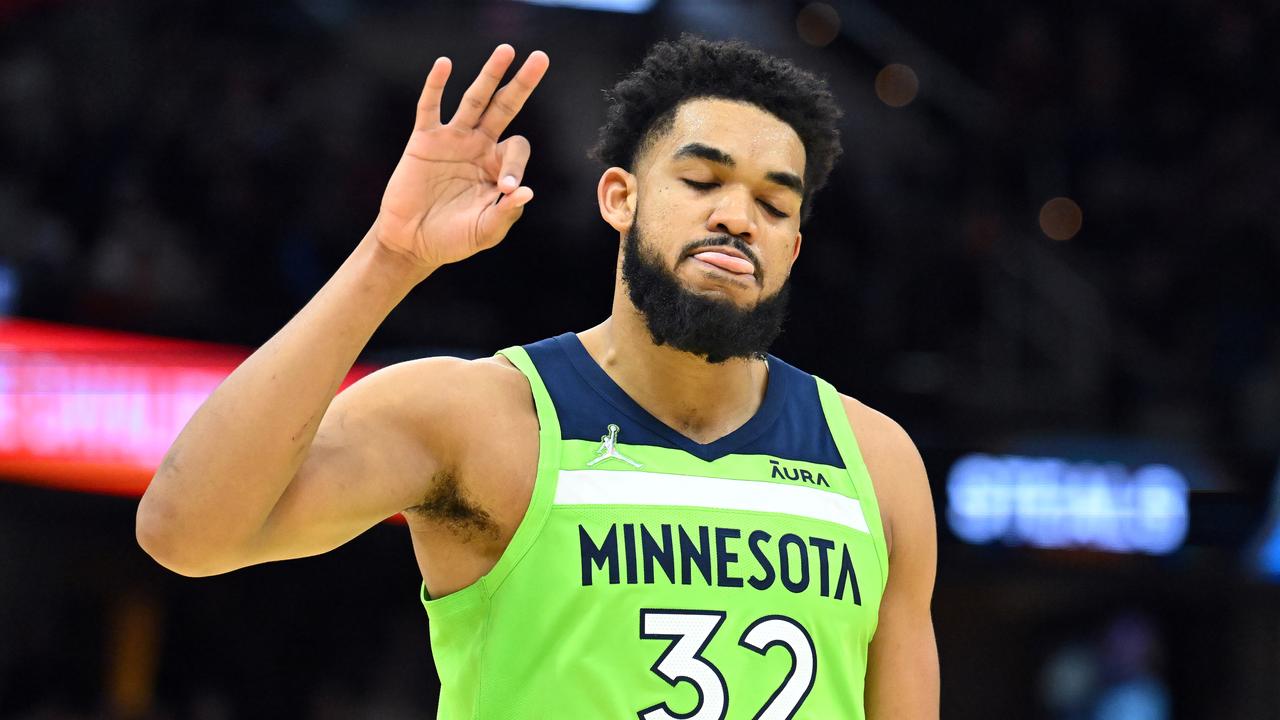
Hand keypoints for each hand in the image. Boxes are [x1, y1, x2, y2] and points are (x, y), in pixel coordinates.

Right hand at [372, 45, 548, 273]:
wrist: (413, 243)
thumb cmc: (453, 239)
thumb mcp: (485, 231)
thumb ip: (506, 214)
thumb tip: (525, 190)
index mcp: (498, 167)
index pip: (516, 149)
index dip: (515, 164)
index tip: (505, 188)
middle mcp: (478, 146)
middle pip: (504, 107)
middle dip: (522, 84)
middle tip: (540, 58)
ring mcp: (452, 140)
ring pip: (474, 100)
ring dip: (489, 75)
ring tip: (506, 51)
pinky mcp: (424, 140)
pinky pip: (430, 107)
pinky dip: (436, 86)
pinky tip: (444, 64)